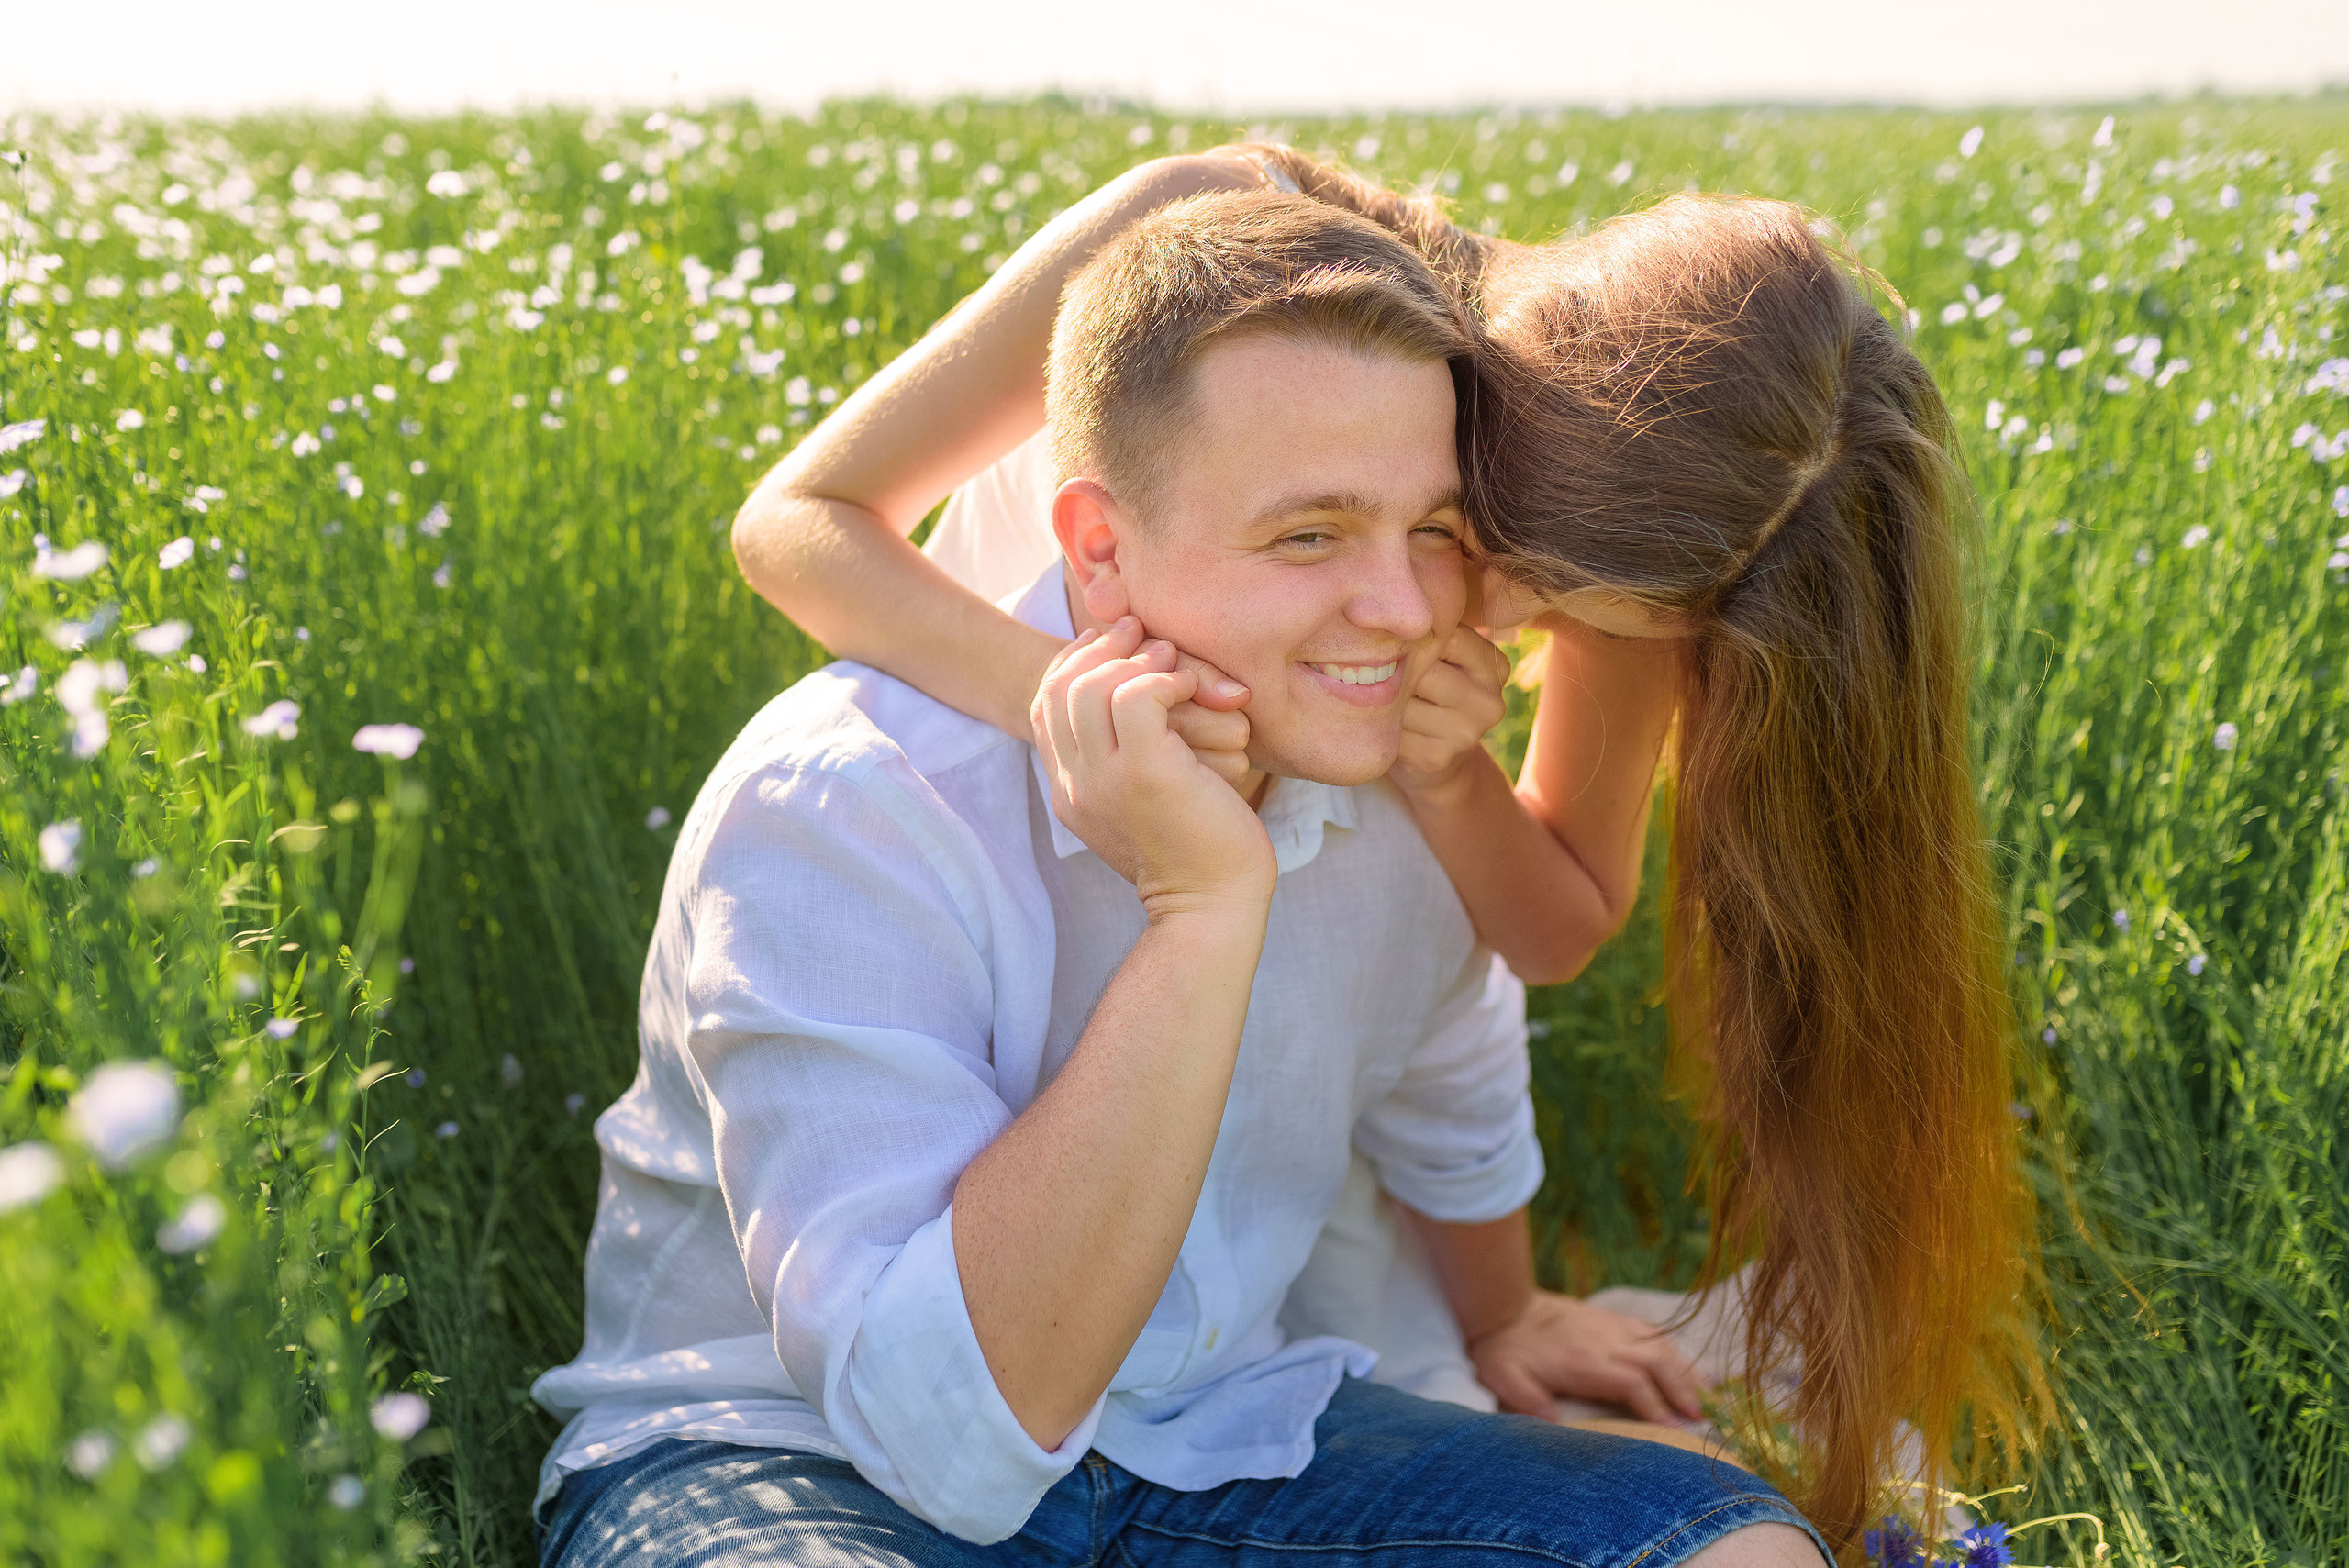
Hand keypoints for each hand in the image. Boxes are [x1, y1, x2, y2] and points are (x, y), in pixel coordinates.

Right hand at [1032, 617, 1275, 915]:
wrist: (1212, 907)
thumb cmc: (1195, 851)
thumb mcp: (1143, 803)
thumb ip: (1124, 763)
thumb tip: (1137, 709)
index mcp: (1068, 792)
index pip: (1044, 705)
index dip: (1073, 661)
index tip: (1112, 643)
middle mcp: (1075, 785)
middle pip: (1060, 688)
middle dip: (1101, 648)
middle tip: (1143, 634)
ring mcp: (1104, 781)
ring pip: (1093, 688)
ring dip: (1137, 661)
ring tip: (1173, 663)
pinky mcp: (1145, 775)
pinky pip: (1136, 698)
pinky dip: (1165, 681)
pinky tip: (1191, 690)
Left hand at [1390, 625, 1509, 798]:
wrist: (1442, 761)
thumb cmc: (1435, 693)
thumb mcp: (1447, 658)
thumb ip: (1432, 636)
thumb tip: (1386, 615)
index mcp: (1495, 666)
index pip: (1445, 634)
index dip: (1411, 636)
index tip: (1392, 637)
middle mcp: (1488, 701)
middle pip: (1421, 668)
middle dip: (1395, 668)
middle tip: (1377, 669)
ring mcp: (1465, 733)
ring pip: (1402, 699)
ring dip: (1383, 696)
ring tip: (1383, 696)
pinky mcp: (1435, 757)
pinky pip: (1391, 728)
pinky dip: (1380, 723)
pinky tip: (1386, 723)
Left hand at [1467, 1290, 1705, 1425]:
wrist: (1505, 1305)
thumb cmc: (1505, 1349)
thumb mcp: (1505, 1377)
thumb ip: (1527, 1400)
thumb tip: (1552, 1424)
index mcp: (1587, 1361)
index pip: (1633, 1384)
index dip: (1656, 1408)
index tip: (1674, 1431)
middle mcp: (1608, 1341)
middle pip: (1658, 1363)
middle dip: (1683, 1390)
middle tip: (1702, 1417)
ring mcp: (1613, 1327)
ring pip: (1660, 1346)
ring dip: (1685, 1370)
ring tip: (1707, 1395)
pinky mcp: (1612, 1318)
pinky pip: (1651, 1332)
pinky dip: (1673, 1349)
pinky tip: (1684, 1364)